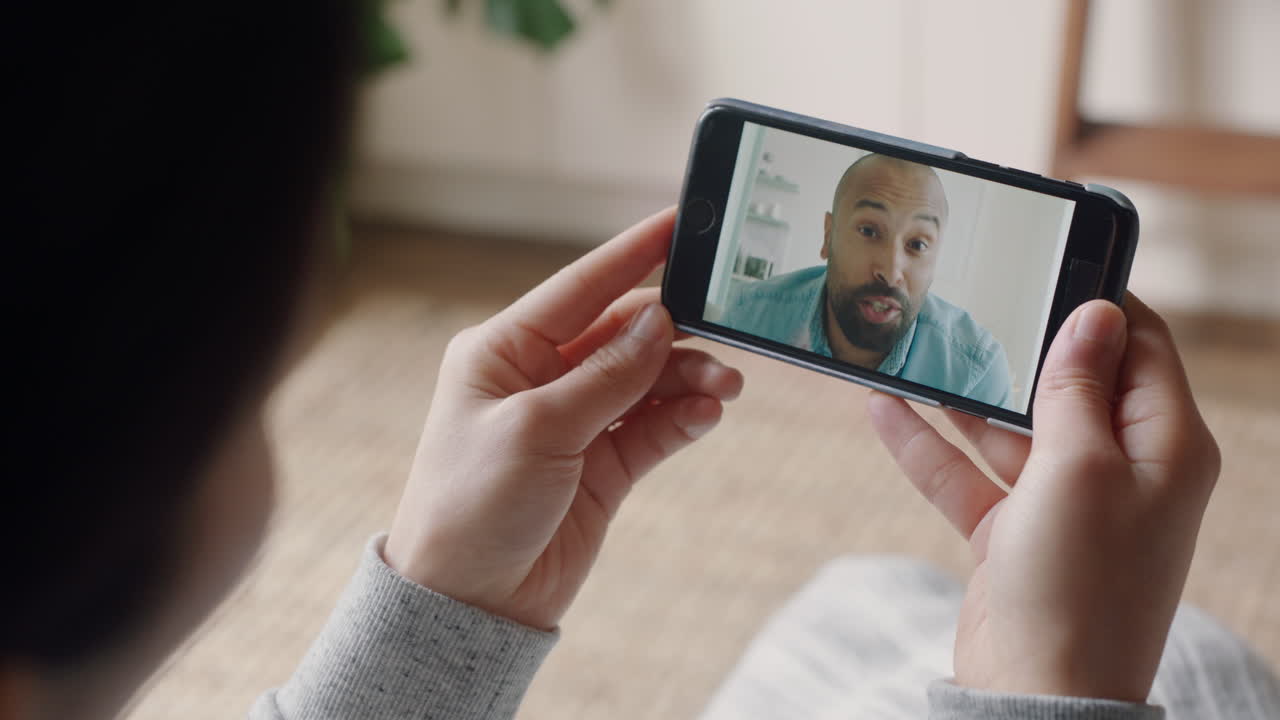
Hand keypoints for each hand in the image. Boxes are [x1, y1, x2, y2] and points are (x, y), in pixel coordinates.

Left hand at [384, 208, 742, 629]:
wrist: (469, 603)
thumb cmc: (471, 508)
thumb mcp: (536, 429)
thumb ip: (605, 376)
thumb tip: (659, 322)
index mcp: (504, 352)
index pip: (579, 288)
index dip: (632, 255)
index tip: (681, 226)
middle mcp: (541, 379)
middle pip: (623, 334)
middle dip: (674, 331)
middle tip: (726, 327)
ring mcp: (575, 422)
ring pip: (647, 380)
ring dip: (688, 378)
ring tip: (724, 387)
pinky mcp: (603, 466)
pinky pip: (654, 427)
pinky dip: (683, 417)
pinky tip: (707, 414)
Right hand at [868, 294, 1219, 701]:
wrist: (1037, 694)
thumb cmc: (1079, 586)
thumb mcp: (1079, 468)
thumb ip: (1078, 387)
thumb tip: (1095, 314)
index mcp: (1164, 445)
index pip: (1141, 346)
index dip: (1099, 303)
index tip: (1051, 261)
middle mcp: (1119, 467)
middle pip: (1067, 383)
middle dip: (1017, 347)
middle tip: (973, 300)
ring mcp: (1063, 500)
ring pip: (1009, 427)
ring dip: (962, 396)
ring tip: (914, 348)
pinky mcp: (1013, 530)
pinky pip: (968, 472)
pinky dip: (930, 445)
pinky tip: (885, 407)